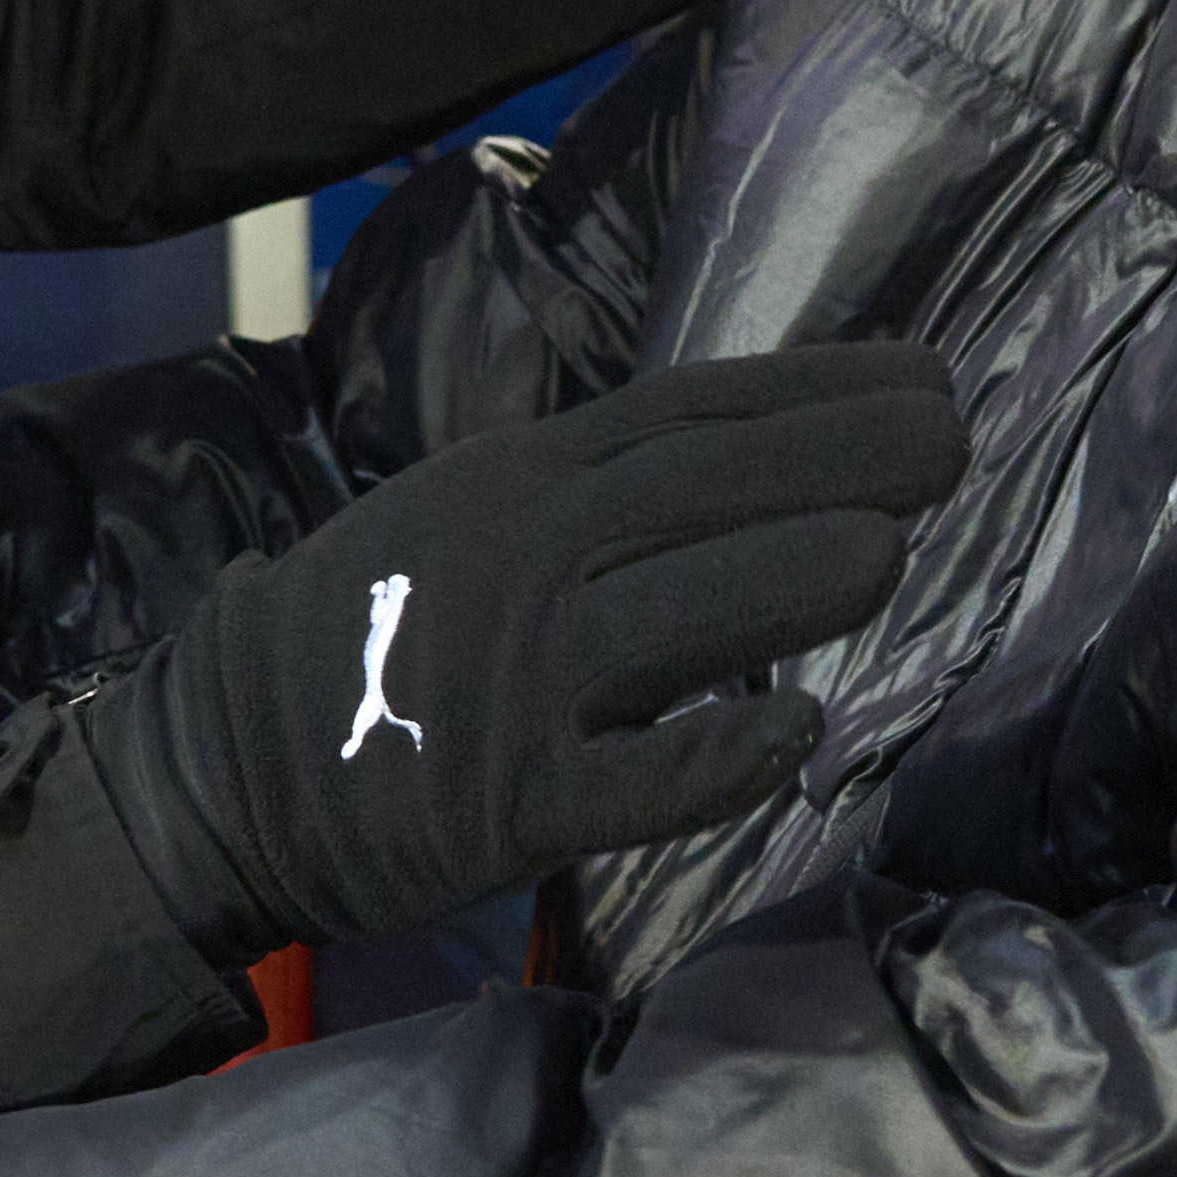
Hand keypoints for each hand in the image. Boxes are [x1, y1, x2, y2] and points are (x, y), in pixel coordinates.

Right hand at [121, 342, 963, 957]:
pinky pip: (626, 781)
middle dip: (832, 461)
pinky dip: (711, 759)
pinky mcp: (505, 802)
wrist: (228, 764)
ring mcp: (513, 681)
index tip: (927, 374)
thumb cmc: (381, 630)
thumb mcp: (477, 509)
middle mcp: (521, 560)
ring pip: (668, 619)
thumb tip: (778, 453)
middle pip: (693, 494)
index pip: (688, 414)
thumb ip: (608, 482)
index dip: (814, 390)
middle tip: (948, 442)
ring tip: (889, 554)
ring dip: (782, 583)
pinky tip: (796, 736)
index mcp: (522, 480)